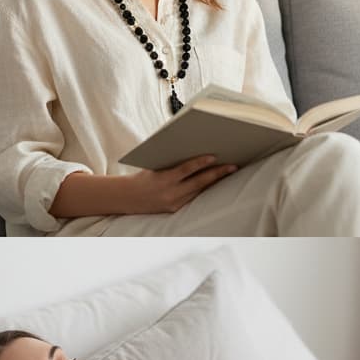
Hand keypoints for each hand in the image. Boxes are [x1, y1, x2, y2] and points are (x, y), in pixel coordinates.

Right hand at [124, 155, 238, 213]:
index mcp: (163, 179)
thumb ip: (172, 162)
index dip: (200, 163)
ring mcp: (174, 203)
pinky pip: (194, 198)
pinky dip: (205, 190)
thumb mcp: (155, 166)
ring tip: (228, 172)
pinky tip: (215, 183)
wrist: (127, 198)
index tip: (214, 156)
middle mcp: (170, 193)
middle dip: (217, 174)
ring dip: (215, 182)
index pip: (186, 169)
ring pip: (199, 191)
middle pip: (198, 182)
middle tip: (233, 166)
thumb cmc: (143, 176)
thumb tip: (194, 150)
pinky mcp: (175, 209)